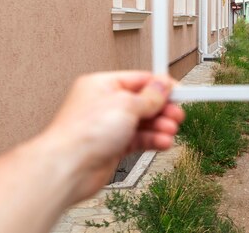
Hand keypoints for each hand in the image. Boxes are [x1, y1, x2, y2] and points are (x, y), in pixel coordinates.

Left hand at [43, 71, 184, 203]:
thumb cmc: (83, 133)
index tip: (180, 92)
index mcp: (103, 85)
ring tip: (170, 130)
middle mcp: (106, 105)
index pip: (140, 80)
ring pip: (144, 123)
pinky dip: (153, 140)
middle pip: (144, 102)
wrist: (68, 169)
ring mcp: (109, 127)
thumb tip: (162, 86)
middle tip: (177, 114)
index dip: (161, 86)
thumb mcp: (126, 104)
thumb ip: (150, 96)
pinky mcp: (113, 147)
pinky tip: (163, 142)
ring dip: (160, 126)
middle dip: (163, 109)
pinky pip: (140, 139)